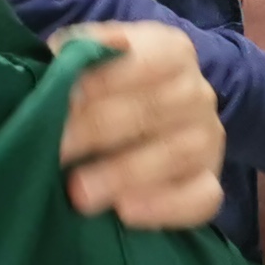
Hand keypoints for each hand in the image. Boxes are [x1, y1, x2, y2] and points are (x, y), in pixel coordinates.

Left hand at [52, 22, 223, 229]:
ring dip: (123, 173)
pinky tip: (124, 212)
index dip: (102, 79)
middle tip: (55, 150)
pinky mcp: (209, 184)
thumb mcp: (94, 60)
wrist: (139, 126)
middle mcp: (197, 92)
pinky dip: (164, 206)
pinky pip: (200, 198)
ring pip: (176, 154)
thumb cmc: (107, 90)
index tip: (59, 98)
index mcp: (172, 52)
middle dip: (97, 130)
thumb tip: (60, 52)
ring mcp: (208, 140)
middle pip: (154, 109)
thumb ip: (78, 54)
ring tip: (78, 193)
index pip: (146, 60)